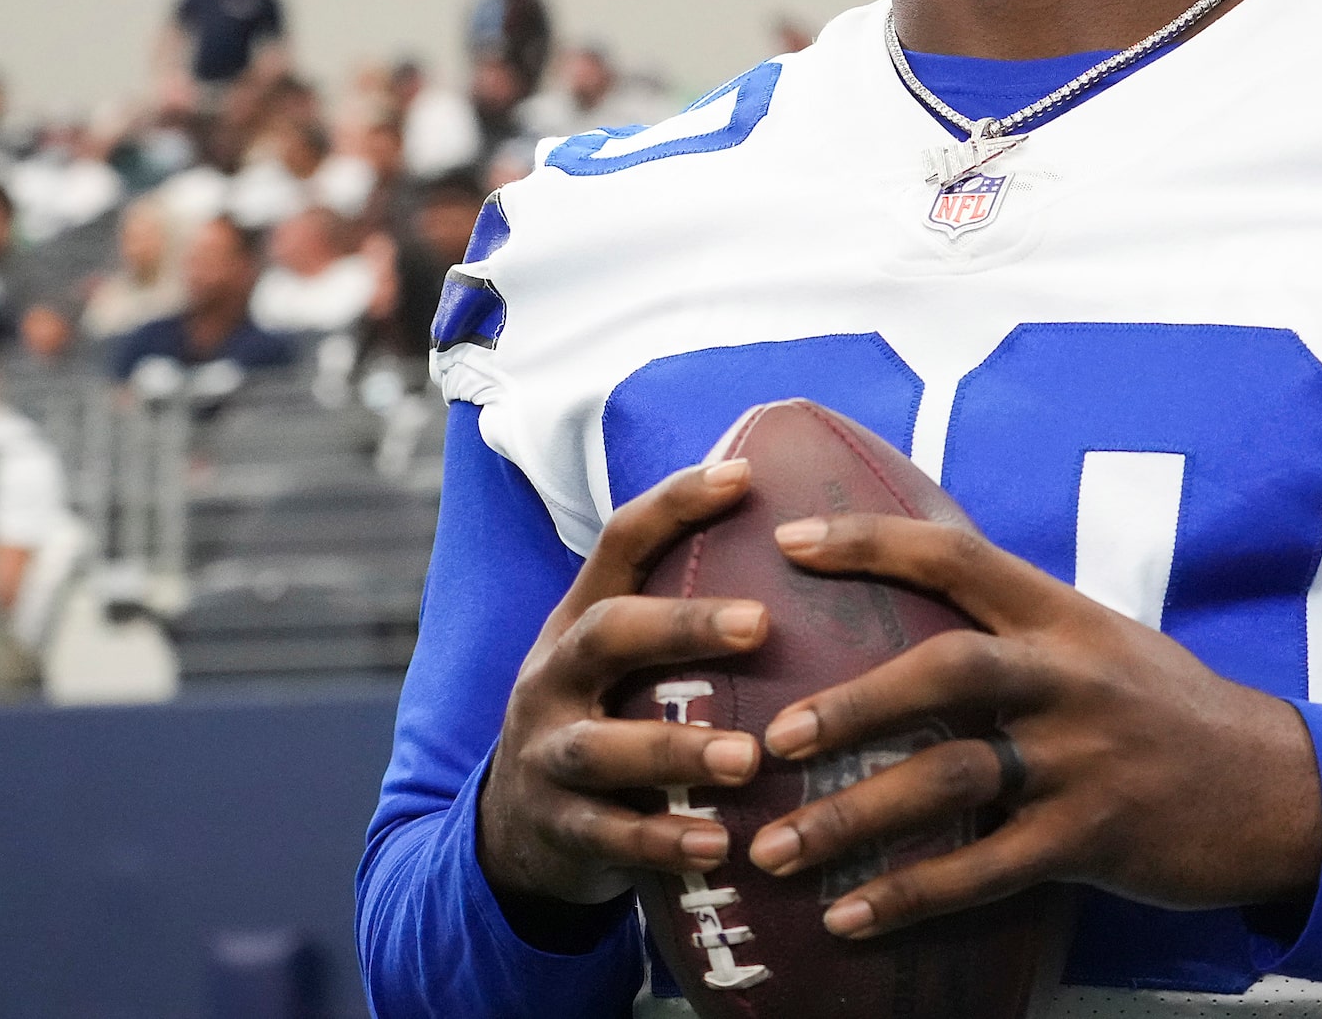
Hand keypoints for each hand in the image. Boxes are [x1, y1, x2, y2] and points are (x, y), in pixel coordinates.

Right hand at [475, 457, 770, 912]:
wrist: (514, 833)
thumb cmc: (606, 722)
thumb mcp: (621, 664)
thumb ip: (682, 620)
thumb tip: (807, 549)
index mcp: (578, 620)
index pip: (620, 543)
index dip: (675, 505)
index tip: (744, 475)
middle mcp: (554, 676)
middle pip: (607, 633)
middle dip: (680, 626)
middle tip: (760, 624)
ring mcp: (547, 754)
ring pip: (601, 746)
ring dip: (676, 749)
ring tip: (749, 758)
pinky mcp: (557, 829)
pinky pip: (608, 838)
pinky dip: (661, 842)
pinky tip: (717, 846)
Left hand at [744, 512, 1321, 939]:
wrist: (1281, 789)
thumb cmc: (1168, 710)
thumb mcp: (1099, 640)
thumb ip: (1014, 624)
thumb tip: (907, 599)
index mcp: (1060, 616)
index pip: (954, 554)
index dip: (869, 541)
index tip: (788, 540)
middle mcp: (1067, 678)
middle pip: (945, 670)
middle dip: (851, 702)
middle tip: (773, 737)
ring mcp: (1081, 761)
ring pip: (950, 780)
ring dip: (853, 818)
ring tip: (775, 849)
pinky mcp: (1092, 839)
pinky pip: (983, 871)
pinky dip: (908, 895)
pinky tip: (847, 917)